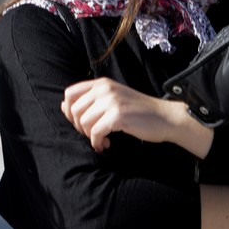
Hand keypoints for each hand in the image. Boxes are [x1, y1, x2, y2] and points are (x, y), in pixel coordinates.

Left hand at [61, 77, 212, 156]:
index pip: (69, 94)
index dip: (69, 111)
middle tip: (92, 135)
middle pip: (74, 110)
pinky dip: (97, 142)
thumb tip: (62, 106)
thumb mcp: (112, 100)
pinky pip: (95, 132)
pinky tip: (106, 145)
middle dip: (79, 127)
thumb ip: (89, 101)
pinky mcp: (118, 116)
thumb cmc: (138, 111)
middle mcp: (104, 89)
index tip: (80, 123)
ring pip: (83, 123)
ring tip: (102, 141)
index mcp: (101, 83)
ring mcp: (111, 101)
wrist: (166, 117)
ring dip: (90, 136)